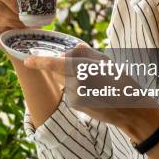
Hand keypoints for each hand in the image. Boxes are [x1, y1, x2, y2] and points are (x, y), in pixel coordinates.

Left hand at [23, 43, 158, 132]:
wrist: (131, 111)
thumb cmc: (123, 83)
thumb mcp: (108, 63)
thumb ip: (87, 53)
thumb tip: (73, 48)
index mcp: (85, 70)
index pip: (57, 64)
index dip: (41, 62)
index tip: (28, 60)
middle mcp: (77, 84)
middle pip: (61, 70)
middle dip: (67, 66)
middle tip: (91, 70)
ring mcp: (75, 96)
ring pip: (66, 81)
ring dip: (76, 78)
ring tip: (98, 83)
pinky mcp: (76, 105)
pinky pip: (71, 91)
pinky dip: (79, 88)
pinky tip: (95, 93)